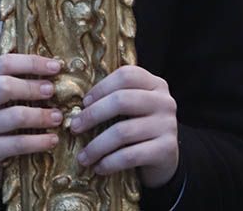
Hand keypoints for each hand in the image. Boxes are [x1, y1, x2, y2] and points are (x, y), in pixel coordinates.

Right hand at [0, 54, 63, 191]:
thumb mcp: (1, 104)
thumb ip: (18, 88)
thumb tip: (55, 72)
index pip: (3, 63)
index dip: (30, 62)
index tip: (56, 66)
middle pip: (3, 85)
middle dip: (32, 87)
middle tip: (52, 91)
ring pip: (14, 115)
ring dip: (41, 115)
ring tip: (58, 117)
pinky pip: (17, 143)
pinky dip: (39, 141)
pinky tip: (53, 140)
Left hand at [69, 65, 178, 187]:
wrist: (165, 158)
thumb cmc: (140, 127)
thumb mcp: (133, 107)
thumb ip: (113, 98)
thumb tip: (76, 107)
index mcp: (155, 84)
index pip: (126, 76)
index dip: (101, 87)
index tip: (83, 102)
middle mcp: (164, 102)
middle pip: (122, 100)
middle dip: (93, 115)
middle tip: (75, 127)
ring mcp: (168, 125)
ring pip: (123, 132)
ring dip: (97, 146)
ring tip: (83, 157)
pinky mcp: (167, 149)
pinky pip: (130, 155)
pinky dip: (110, 162)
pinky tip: (99, 167)